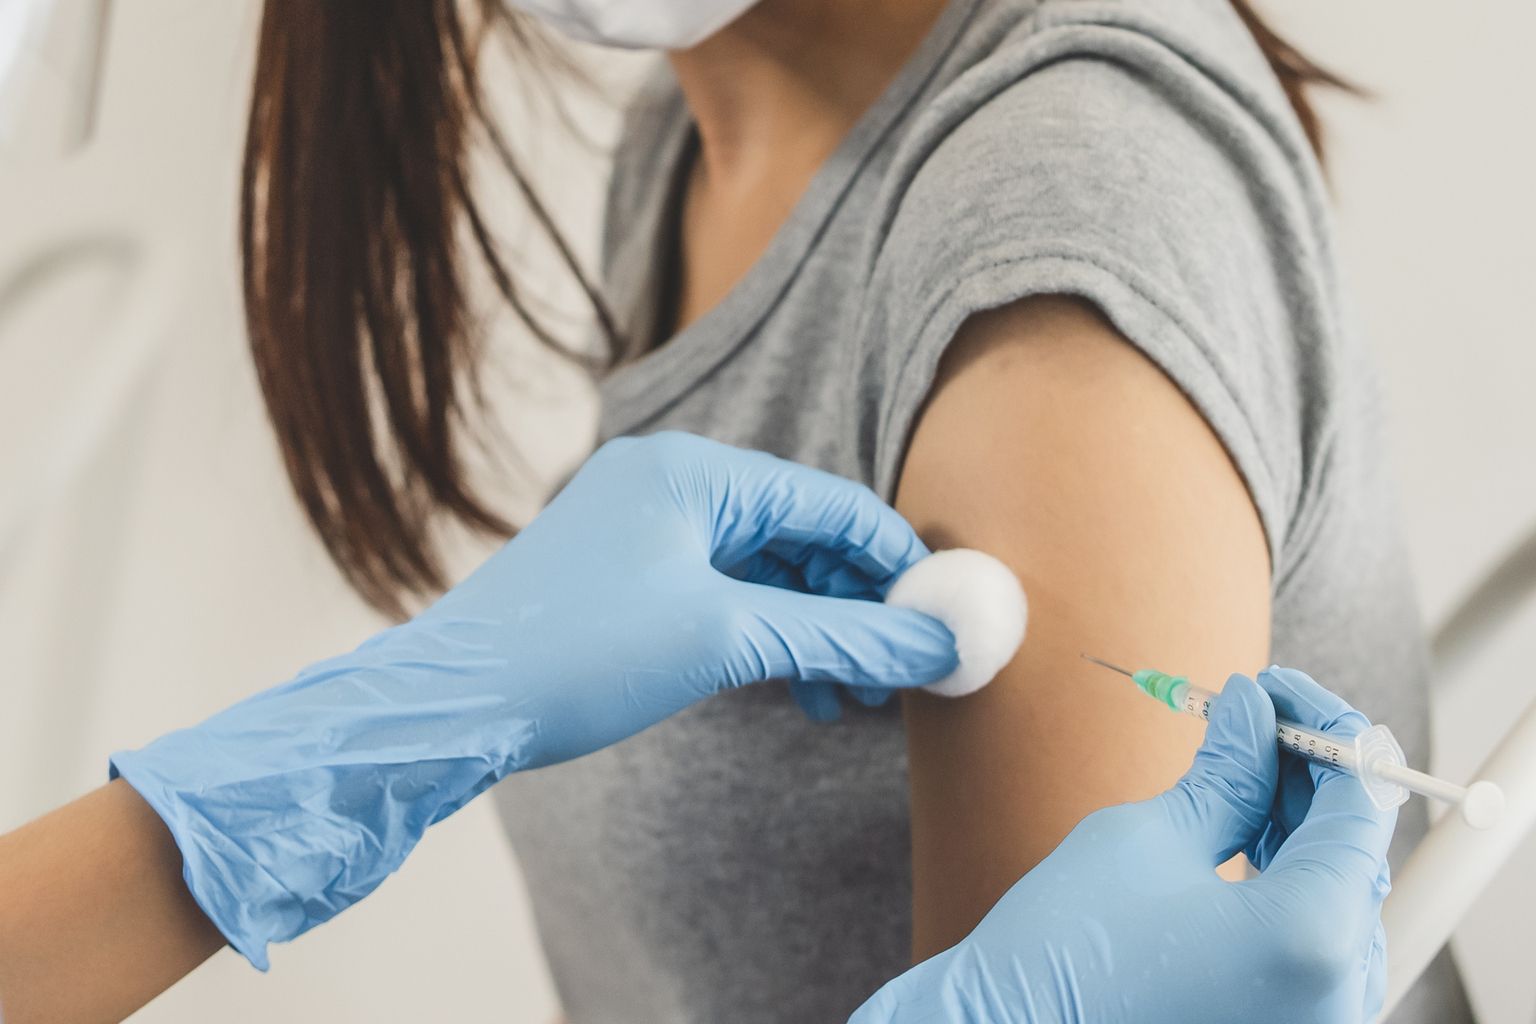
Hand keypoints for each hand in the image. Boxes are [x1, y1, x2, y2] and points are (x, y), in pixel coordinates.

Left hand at [111, 432, 956, 967]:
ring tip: (846, 699)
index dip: (897, 563)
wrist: (452, 703)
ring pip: (766, 570)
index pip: (831, 503)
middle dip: (856, 606)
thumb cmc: (577, 654)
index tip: (943, 621)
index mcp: (694, 470)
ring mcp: (646, 527)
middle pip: (803, 534)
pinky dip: (765, 635)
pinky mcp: (630, 572)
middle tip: (897, 675)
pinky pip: (726, 591)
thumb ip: (839, 635)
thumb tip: (936, 643)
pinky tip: (791, 688)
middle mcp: (672, 482)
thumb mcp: (724, 640)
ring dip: (814, 630)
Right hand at [851, 667, 1394, 1023]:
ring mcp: (1318, 1020)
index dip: (1323, 729)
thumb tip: (1254, 710)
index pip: (1358, 803)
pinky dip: (1291, 880)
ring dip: (1301, 824)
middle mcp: (1338, 990)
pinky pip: (1317, 941)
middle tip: (1256, 718)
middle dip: (1310, 775)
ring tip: (1244, 769)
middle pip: (1353, 851)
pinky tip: (1247, 835)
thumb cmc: (1065, 948)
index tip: (1278, 689)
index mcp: (1312, 932)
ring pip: (1339, 896)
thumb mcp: (1150, 836)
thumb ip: (1228, 771)